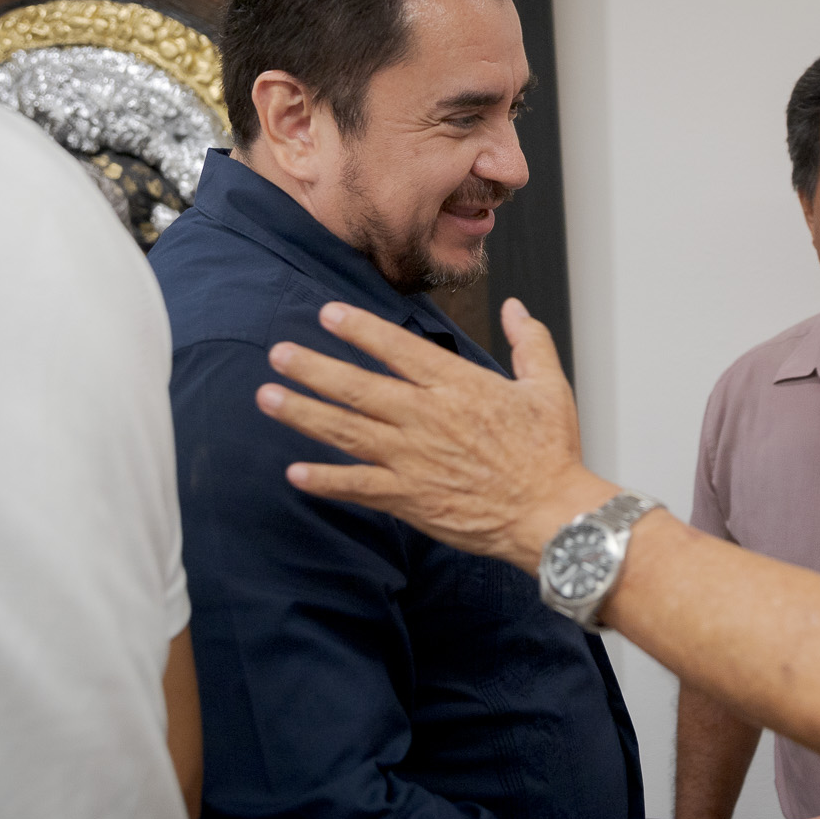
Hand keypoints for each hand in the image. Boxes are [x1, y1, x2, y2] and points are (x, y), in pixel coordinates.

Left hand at [255, 298, 611, 571]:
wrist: (550, 513)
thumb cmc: (551, 453)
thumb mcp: (549, 386)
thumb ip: (529, 341)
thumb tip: (513, 305)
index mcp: (459, 386)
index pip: (398, 349)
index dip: (360, 329)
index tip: (328, 314)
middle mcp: (427, 418)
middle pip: (358, 387)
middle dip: (313, 368)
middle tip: (278, 354)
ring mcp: (413, 459)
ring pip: (347, 431)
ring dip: (304, 413)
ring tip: (268, 397)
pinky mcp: (410, 498)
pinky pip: (357, 487)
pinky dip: (325, 481)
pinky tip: (295, 472)